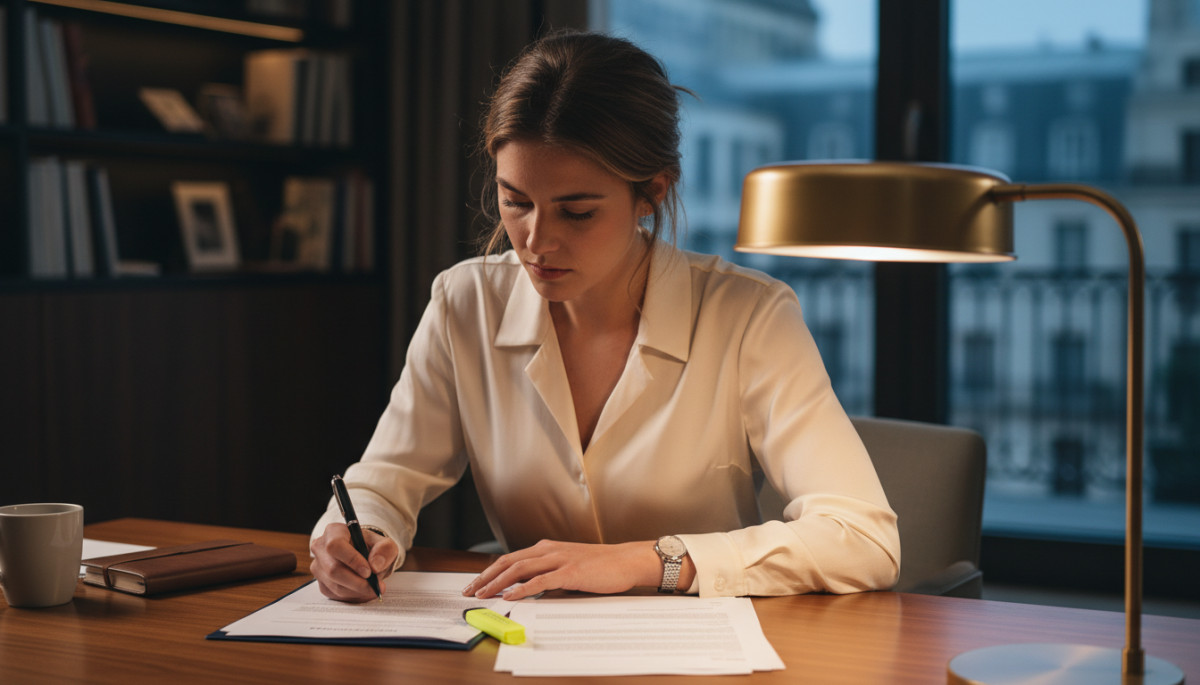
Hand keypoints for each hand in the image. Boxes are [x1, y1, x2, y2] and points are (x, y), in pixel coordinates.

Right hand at [310, 522, 398, 601]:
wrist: (367, 558)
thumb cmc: (373, 548)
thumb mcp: (386, 544)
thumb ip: (384, 550)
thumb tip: (375, 565)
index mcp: (334, 532)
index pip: (336, 545)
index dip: (352, 560)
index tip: (368, 572)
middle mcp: (321, 548)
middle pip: (333, 570)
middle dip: (357, 582)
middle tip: (376, 586)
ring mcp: (318, 567)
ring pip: (335, 585)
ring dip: (358, 591)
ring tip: (374, 589)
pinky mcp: (321, 583)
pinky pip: (335, 595)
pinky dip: (353, 596)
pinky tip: (365, 592)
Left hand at [461, 539, 664, 600]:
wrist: (626, 560)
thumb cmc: (600, 566)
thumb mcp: (568, 566)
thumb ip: (548, 574)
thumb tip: (527, 590)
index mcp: (546, 547)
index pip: (510, 558)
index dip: (489, 571)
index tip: (475, 584)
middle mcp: (548, 550)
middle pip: (508, 561)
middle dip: (485, 577)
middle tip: (469, 591)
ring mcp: (559, 559)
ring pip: (519, 569)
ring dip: (498, 583)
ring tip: (483, 594)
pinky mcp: (569, 572)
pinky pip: (540, 581)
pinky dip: (521, 589)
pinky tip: (510, 596)